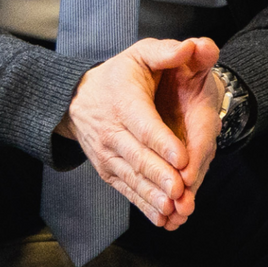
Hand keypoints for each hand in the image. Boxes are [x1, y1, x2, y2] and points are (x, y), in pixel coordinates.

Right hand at [56, 37, 220, 230]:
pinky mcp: (107, 171)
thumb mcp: (140, 55)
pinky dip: (144, 206)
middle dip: (160, 175)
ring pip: (132, 177)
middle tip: (180, 190)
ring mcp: (107, 154)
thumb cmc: (120, 76)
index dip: (162, 142)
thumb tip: (191, 48)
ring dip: (153, 196)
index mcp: (123, 101)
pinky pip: (127, 190)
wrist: (77, 98)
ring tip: (173, 209)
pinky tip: (162, 218)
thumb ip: (166, 52)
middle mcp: (111, 130)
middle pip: (138, 155)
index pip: (143, 124)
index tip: (182, 158)